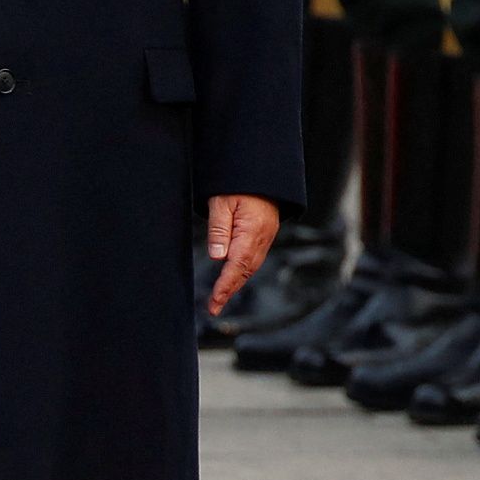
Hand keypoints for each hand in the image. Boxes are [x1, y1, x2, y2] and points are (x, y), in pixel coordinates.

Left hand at [203, 195, 280, 317]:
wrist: (263, 172)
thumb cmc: (240, 183)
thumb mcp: (222, 202)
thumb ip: (219, 229)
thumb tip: (217, 258)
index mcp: (252, 231)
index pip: (236, 266)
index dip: (224, 286)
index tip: (214, 303)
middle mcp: (262, 238)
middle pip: (245, 271)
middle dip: (229, 290)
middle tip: (213, 307)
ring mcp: (266, 237)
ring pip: (250, 267)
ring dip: (235, 282)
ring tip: (219, 297)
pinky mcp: (264, 234)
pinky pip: (254, 258)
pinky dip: (242, 271)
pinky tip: (233, 277)